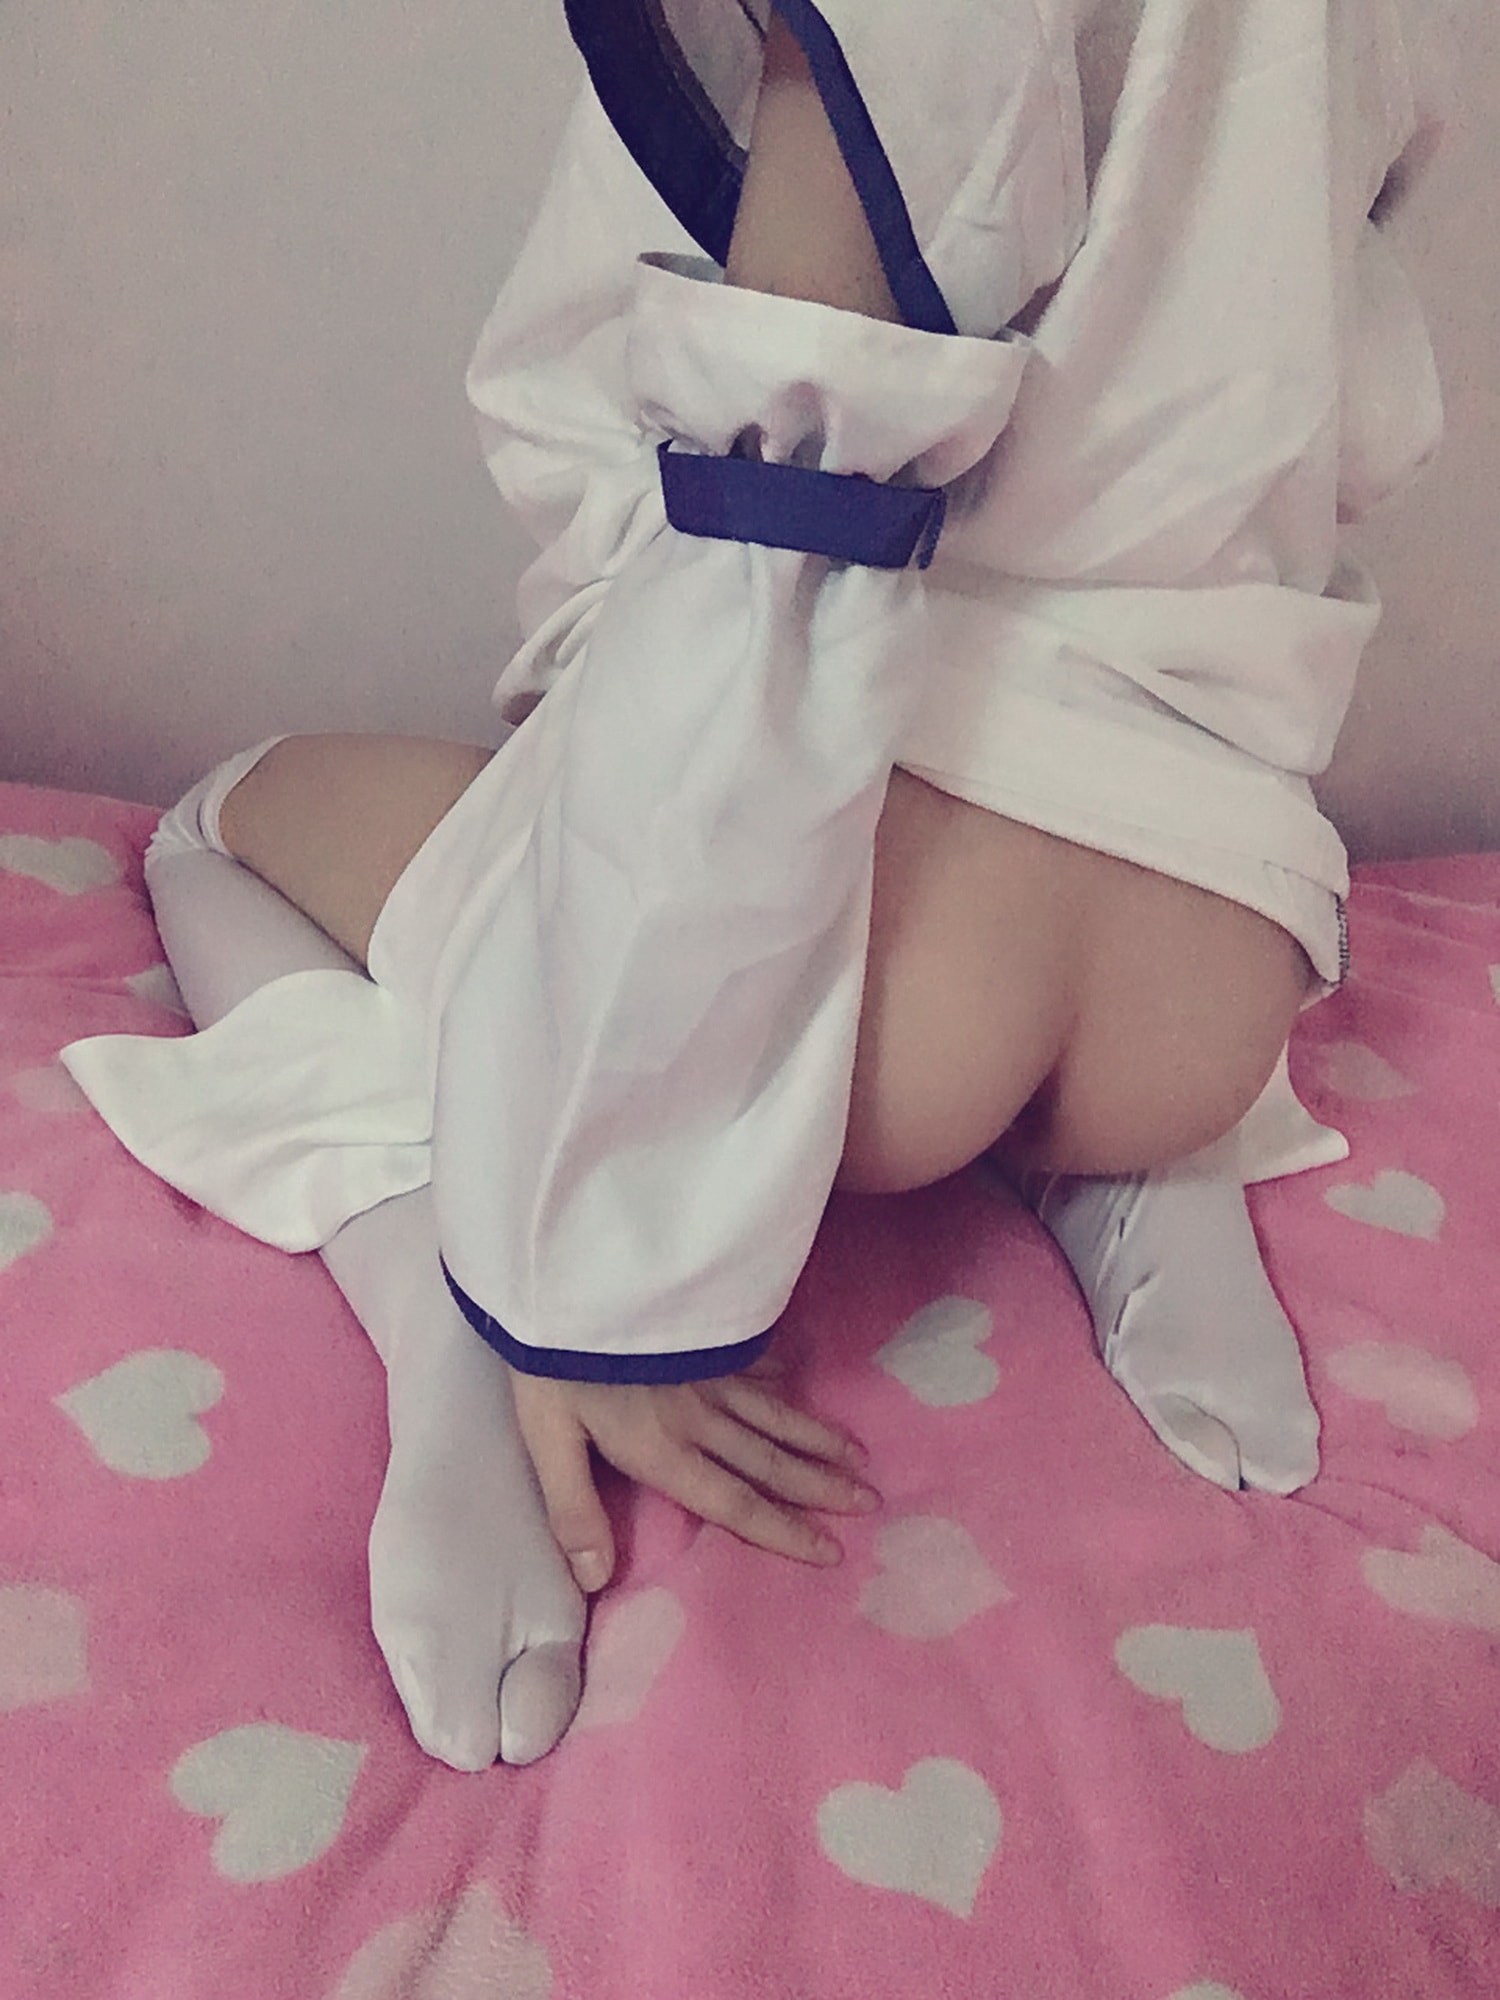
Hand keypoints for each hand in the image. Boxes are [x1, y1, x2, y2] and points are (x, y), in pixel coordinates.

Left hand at [508, 1357, 877, 1593]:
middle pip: (769, 1461)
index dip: (783, 1531)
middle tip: (870, 1502)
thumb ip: (574, 1510)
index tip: (830, 1550)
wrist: (576, 1276)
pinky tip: (796, 1378)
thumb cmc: (553, 1361)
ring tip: (858, 1455)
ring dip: (817, 1438)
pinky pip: (754, 1362)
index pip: (734, 1503)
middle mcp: (698, 1418)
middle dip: (821, 1486)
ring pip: (775, 1412)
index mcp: (663, 1450)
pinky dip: (779, 1375)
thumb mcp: (548, 1439)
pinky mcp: (703, 1338)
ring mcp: (707, 1373)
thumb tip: (596, 1581)